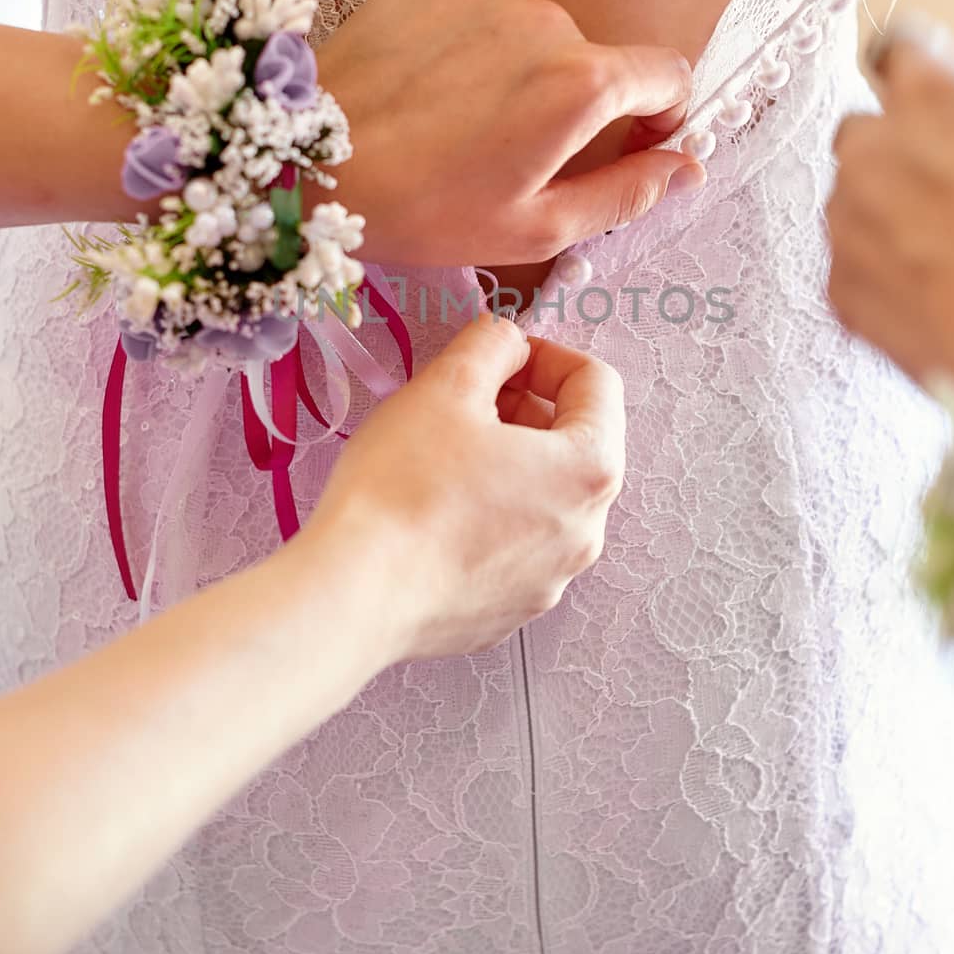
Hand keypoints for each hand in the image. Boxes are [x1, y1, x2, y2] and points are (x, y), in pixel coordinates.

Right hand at [306, 313, 623, 659]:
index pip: (598, 385)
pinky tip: (435, 510)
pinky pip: (515, 546)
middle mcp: (586, 531)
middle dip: (527, 409)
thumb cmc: (403, 489)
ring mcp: (551, 579)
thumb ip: (492, 345)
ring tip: (444, 455)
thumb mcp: (447, 386)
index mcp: (589, 469)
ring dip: (508, 463)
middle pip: (576, 444)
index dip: (547, 355)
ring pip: (545, 498)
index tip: (501, 357)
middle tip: (466, 401)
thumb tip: (508, 343)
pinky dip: (489, 517)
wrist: (355, 594)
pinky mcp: (511, 609)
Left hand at [313, 0, 702, 264]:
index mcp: (584, 86)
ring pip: (547, 21)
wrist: (312, 164)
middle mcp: (550, 21)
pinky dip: (498, 6)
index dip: (659, 115)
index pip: (669, 74)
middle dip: (576, 99)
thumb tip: (688, 168)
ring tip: (467, 107)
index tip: (627, 142)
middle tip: (511, 147)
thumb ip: (626, 193)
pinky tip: (457, 52)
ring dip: (529, 57)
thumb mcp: (537, 227)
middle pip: (598, 56)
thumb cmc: (424, 209)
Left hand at [828, 24, 953, 381]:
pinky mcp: (838, 285)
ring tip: (950, 255)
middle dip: (895, 152)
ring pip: (851, 198)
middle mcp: (870, 150)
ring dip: (886, 214)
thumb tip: (953, 120)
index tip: (925, 92)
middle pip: (862, 130)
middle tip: (951, 193)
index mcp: (932, 98)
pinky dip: (881, 271)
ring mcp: (845, 221)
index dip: (914, 73)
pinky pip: (850, 259)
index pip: (894, 47)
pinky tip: (934, 294)